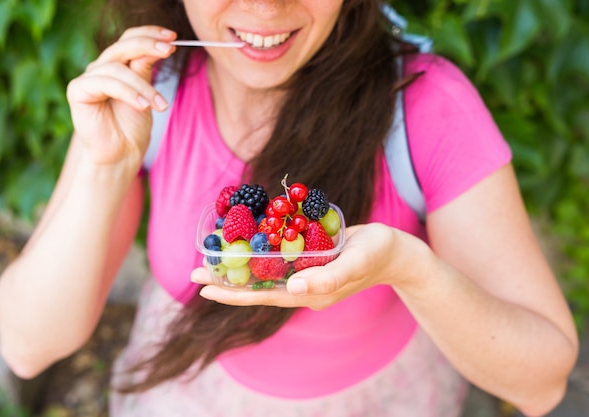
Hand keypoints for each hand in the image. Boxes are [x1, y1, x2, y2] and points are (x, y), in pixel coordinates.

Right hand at [66, 26, 176, 167]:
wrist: (121, 154)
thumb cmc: (132, 127)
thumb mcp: (145, 93)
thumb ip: (145, 69)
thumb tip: (159, 46)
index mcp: (117, 65)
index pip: (130, 39)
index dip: (150, 34)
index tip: (173, 38)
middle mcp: (101, 67)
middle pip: (123, 46)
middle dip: (148, 45)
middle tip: (170, 51)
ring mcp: (88, 78)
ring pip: (118, 68)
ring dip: (144, 86)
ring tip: (161, 106)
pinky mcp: (78, 90)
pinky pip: (106, 83)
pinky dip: (129, 93)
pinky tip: (144, 107)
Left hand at [191, 223, 415, 309]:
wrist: (395, 251)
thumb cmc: (378, 253)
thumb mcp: (357, 261)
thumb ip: (329, 276)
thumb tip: (292, 289)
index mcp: (310, 292)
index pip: (263, 296)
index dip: (233, 293)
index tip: (205, 288)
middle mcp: (302, 287)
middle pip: (257, 287)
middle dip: (227, 281)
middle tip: (194, 274)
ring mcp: (305, 275)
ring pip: (264, 274)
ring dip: (238, 268)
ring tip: (211, 260)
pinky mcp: (309, 261)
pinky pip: (277, 260)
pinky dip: (257, 254)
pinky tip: (244, 244)